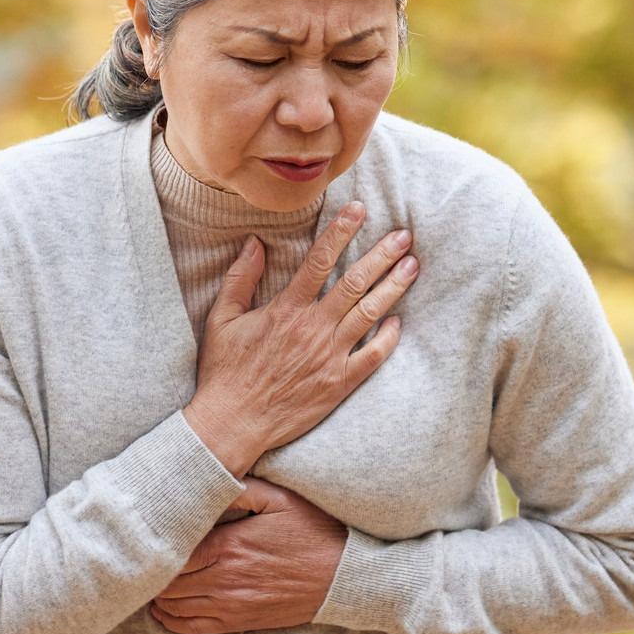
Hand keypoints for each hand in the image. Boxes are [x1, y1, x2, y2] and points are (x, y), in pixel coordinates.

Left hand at [147, 478, 348, 633]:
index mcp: (229, 546)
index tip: (147, 535)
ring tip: (150, 581)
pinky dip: (172, 622)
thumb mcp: (280, 499)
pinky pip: (194, 628)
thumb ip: (241, 489)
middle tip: (143, 558)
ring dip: (158, 596)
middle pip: (168, 581)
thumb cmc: (313, 532)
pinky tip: (164, 611)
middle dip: (152, 571)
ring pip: (175, 607)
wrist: (343, 577)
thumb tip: (210, 478)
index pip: (173, 552)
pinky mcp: (240, 622)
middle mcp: (224, 579)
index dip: (155, 546)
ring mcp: (231, 605)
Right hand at [185, 201, 417, 476]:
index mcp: (286, 309)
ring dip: (393, 287)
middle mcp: (313, 328)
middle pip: (355, 282)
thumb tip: (253, 242)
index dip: (341, 231)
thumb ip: (240, 279)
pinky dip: (388, 338)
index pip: (319, 260)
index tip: (359, 210)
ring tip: (412, 266)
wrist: (232, 423)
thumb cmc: (224, 371)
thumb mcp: (221, 320)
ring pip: (370, 313)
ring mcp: (330, 356)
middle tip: (404, 236)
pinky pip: (373, 356)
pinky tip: (399, 321)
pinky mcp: (339, 383)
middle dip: (382, 255)